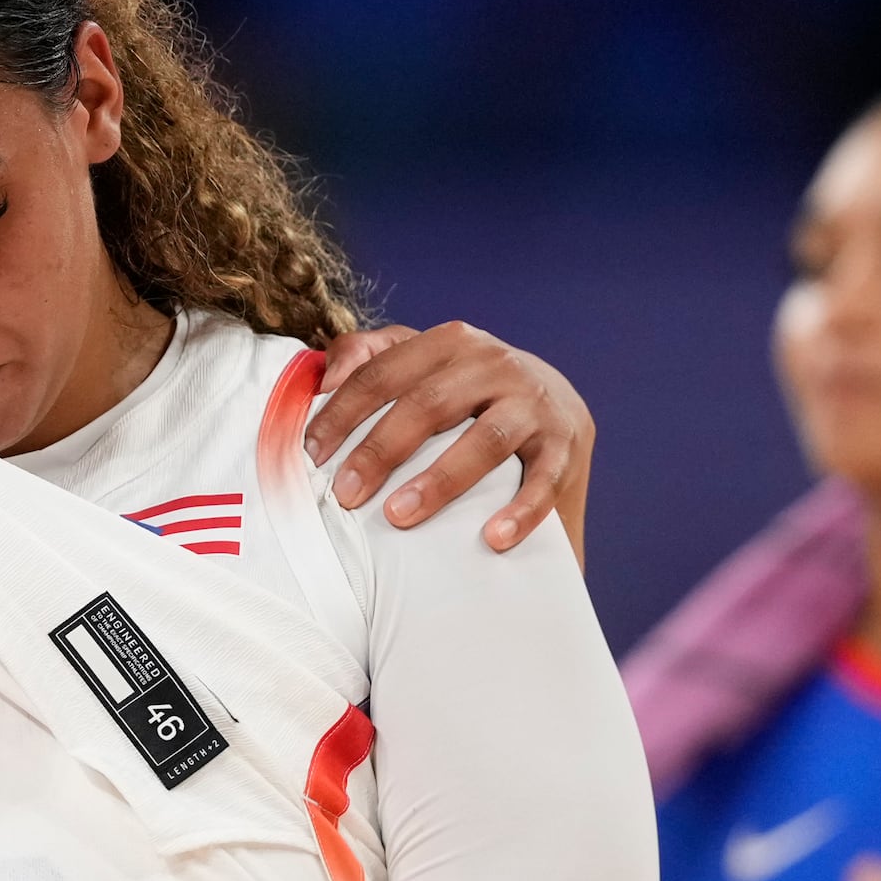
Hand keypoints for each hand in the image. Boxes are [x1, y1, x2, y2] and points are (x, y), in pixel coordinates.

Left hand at [304, 321, 592, 563]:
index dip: (342, 413)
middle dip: (379, 450)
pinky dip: (520, 511)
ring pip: (485, 439)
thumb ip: (370, 358)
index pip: (383, 373)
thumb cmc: (468, 401)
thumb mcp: (423, 368)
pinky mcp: (569, 443)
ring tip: (399, 515)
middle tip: (346, 494)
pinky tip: (493, 538)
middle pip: (428, 403)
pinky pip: (544, 480)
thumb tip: (322, 376)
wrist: (556, 416)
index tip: (310, 456)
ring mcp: (536, 402)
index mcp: (451, 343)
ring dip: (439, 480)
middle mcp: (496, 363)